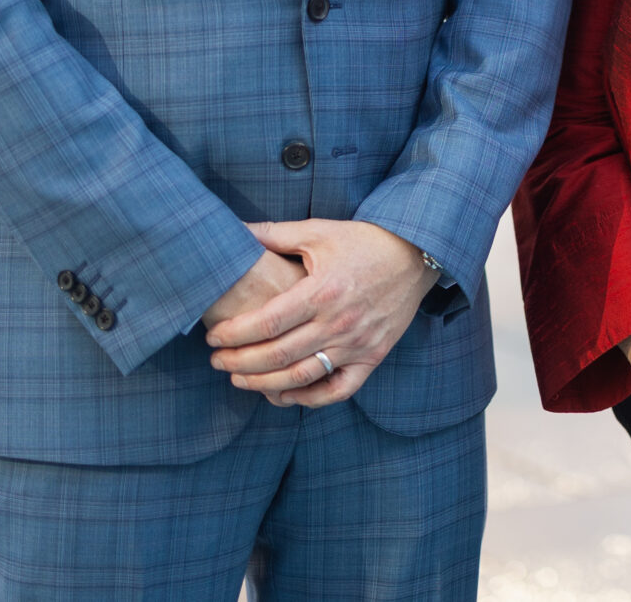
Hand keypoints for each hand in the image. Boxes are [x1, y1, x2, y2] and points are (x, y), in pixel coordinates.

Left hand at [205, 221, 437, 406]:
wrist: (416, 254)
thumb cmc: (363, 241)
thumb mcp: (318, 232)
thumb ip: (274, 234)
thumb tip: (235, 230)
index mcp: (321, 291)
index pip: (266, 323)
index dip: (234, 334)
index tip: (214, 337)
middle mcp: (338, 322)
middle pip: (277, 355)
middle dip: (239, 363)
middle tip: (216, 361)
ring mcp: (357, 343)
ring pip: (302, 377)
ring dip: (264, 384)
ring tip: (238, 380)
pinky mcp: (372, 356)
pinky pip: (338, 390)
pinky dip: (309, 399)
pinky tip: (284, 394)